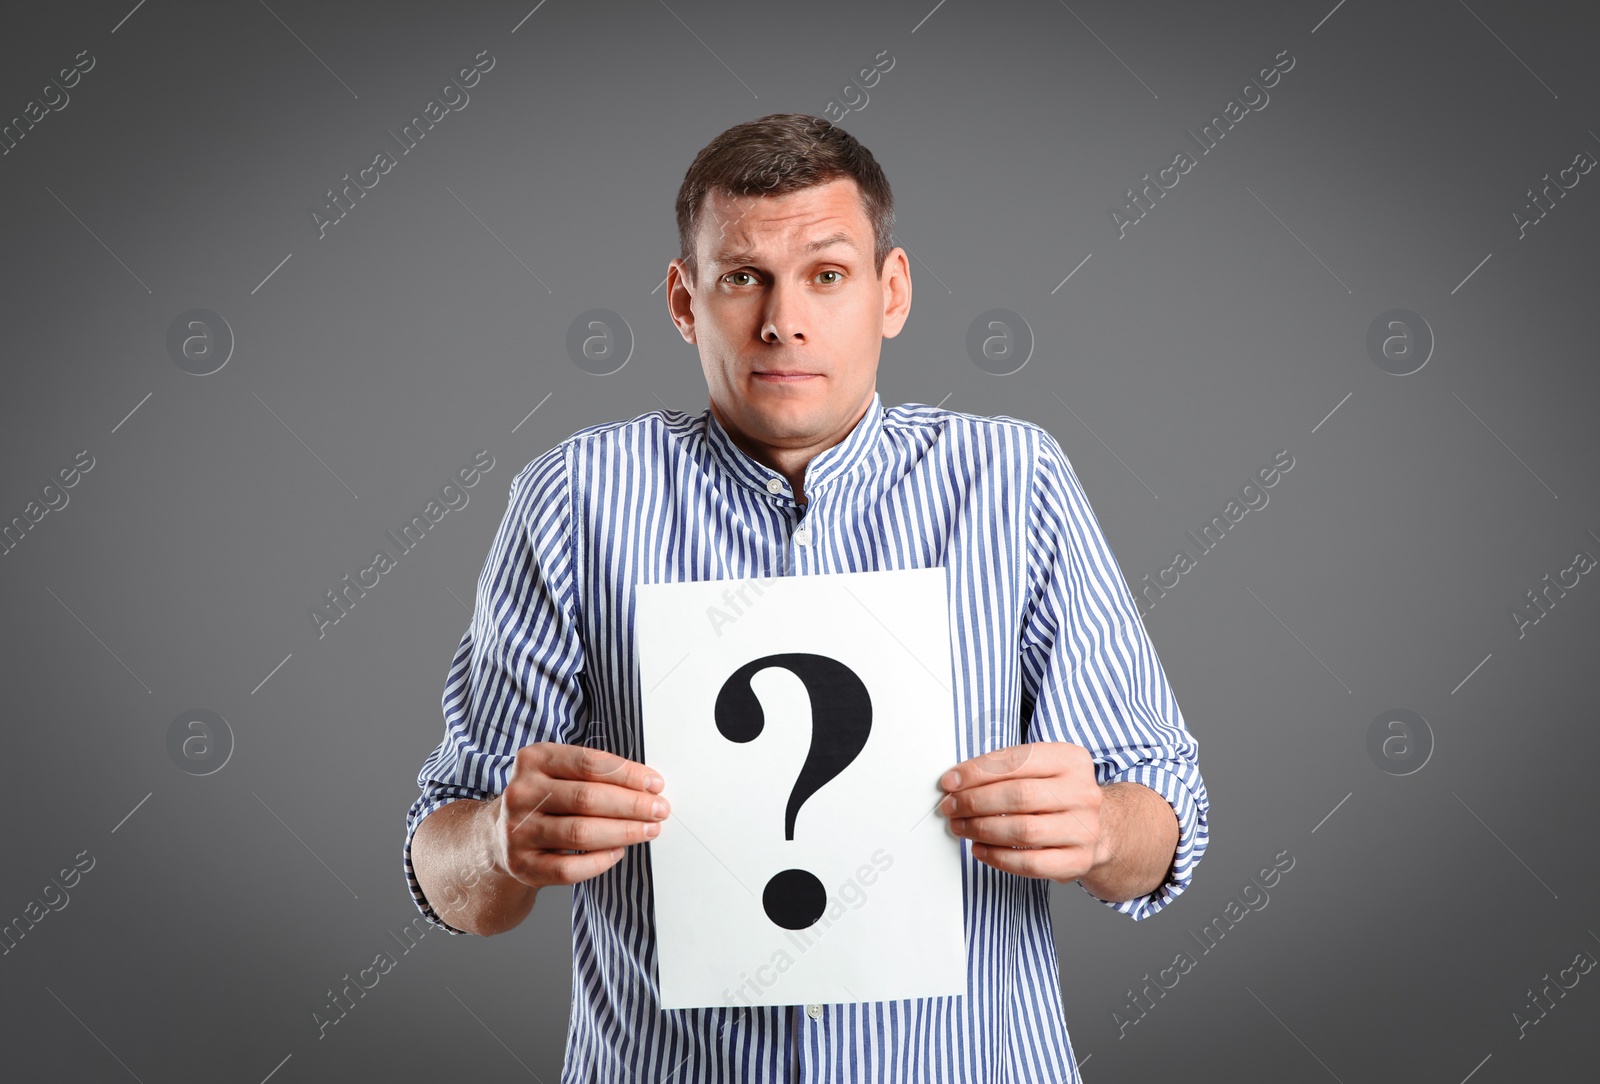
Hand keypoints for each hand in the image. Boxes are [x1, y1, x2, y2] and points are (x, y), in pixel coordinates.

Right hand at [486, 742, 669, 889]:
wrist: (499, 835)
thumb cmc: (546, 799)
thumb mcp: (560, 772)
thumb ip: (596, 773)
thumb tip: (648, 786)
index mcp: (534, 759)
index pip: (589, 763)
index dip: (628, 774)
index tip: (656, 784)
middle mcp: (521, 792)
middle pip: (587, 798)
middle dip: (632, 805)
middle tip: (660, 810)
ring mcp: (518, 830)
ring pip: (580, 833)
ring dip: (623, 832)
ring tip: (648, 830)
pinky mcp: (522, 865)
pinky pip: (568, 868)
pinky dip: (599, 862)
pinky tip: (618, 852)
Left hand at [937, 741, 1110, 883]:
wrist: (1101, 827)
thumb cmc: (1058, 794)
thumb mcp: (1042, 768)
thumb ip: (1005, 768)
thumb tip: (957, 781)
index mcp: (1071, 760)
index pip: (1017, 761)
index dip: (977, 772)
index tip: (950, 781)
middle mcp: (1083, 793)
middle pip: (1018, 796)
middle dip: (975, 802)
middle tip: (950, 806)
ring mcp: (1084, 829)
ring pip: (1023, 830)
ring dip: (982, 829)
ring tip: (960, 827)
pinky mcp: (1078, 860)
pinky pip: (1030, 863)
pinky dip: (998, 857)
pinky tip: (980, 849)